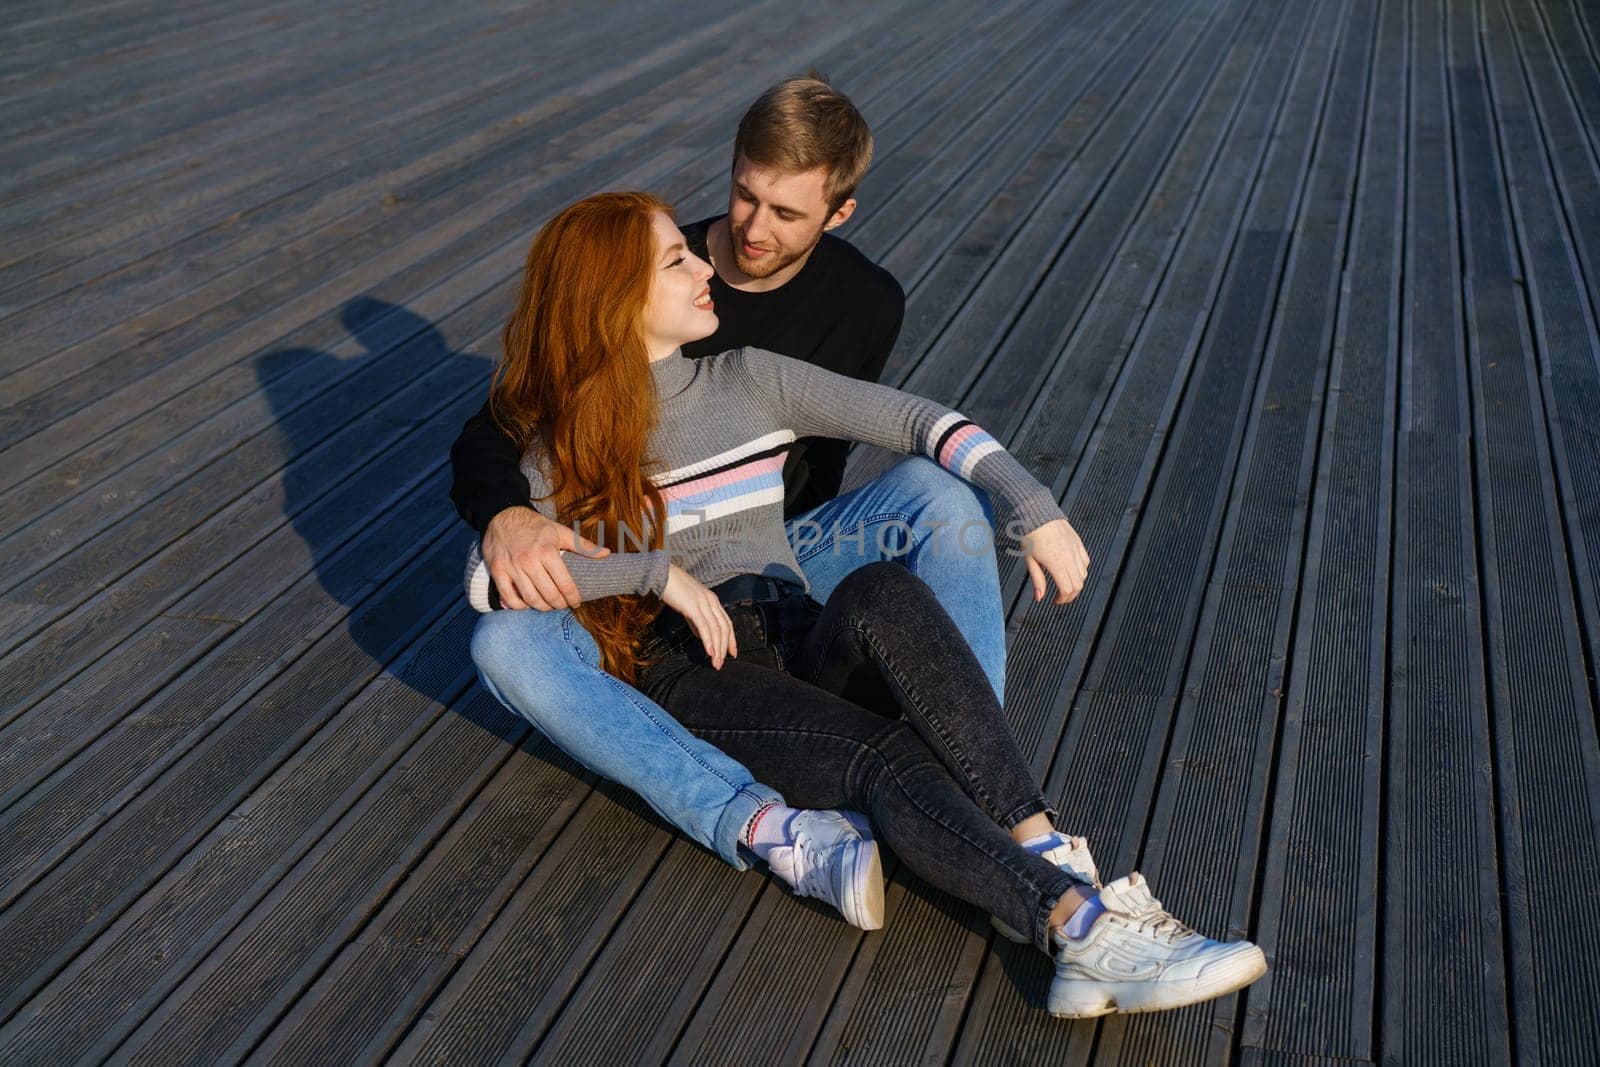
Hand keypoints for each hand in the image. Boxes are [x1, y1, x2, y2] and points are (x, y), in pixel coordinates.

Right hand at [482, 506, 608, 610]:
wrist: (503, 516)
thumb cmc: (536, 526)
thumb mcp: (560, 531)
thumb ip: (583, 545)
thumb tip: (606, 553)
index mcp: (548, 551)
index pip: (565, 584)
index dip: (573, 598)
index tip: (576, 602)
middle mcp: (529, 561)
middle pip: (549, 595)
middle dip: (559, 604)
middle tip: (563, 605)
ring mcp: (512, 567)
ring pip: (530, 599)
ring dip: (542, 607)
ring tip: (548, 606)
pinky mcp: (498, 571)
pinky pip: (509, 597)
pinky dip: (519, 606)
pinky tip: (527, 604)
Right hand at [660, 565, 736, 668]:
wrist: (662, 575)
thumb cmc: (673, 589)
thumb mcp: (688, 605)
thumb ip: (695, 620)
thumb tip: (701, 636)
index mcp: (712, 600)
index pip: (727, 622)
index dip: (731, 639)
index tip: (731, 653)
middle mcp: (711, 601)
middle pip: (724, 628)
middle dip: (725, 647)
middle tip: (722, 663)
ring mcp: (703, 603)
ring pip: (716, 629)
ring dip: (717, 648)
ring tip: (716, 663)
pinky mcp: (693, 606)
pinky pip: (704, 626)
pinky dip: (708, 641)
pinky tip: (709, 652)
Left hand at [1020, 518, 1090, 603]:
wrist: (1037, 513)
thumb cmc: (1030, 536)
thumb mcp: (1030, 560)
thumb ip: (1037, 580)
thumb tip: (1039, 598)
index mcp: (1056, 564)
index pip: (1067, 589)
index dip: (1062, 599)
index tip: (1055, 601)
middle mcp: (1069, 558)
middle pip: (1078, 585)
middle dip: (1070, 595)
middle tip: (1060, 597)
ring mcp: (1076, 550)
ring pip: (1084, 574)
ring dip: (1076, 583)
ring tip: (1065, 584)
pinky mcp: (1078, 543)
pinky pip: (1085, 561)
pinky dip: (1081, 570)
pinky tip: (1071, 570)